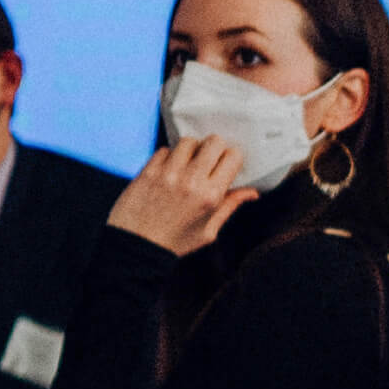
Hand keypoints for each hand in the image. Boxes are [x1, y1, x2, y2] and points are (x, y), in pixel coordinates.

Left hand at [108, 137, 255, 255]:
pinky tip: (168, 171)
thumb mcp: (208, 231)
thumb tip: (252, 192)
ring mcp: (168, 174)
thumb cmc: (174, 242)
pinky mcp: (149, 171)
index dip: (232, 157)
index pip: (233, 156)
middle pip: (214, 141)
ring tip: (186, 164)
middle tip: (208, 159)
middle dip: (214, 148)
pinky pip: (165, 149)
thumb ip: (230, 206)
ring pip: (189, 141)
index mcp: (211, 197)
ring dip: (190, 150)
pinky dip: (168, 157)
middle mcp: (192, 182)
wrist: (136, 247)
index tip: (226, 164)